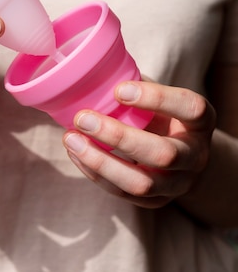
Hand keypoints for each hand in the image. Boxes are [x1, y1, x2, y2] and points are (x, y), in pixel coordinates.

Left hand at [63, 81, 215, 208]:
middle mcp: (195, 156)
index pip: (191, 108)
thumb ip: (136, 86)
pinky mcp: (155, 202)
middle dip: (118, 137)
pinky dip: (94, 172)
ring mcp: (177, 184)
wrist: (183, 157)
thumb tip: (88, 69)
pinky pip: (122, 193)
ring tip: (71, 139)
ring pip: (141, 183)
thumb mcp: (160, 98)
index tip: (119, 90)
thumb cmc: (162, 116)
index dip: (156, 98)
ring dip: (100, 161)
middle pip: (164, 154)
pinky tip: (75, 152)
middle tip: (83, 118)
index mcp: (201, 122)